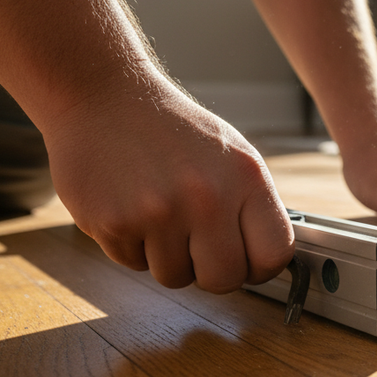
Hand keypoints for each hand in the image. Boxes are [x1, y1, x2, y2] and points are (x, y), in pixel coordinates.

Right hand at [41, 77, 293, 292]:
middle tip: (197, 247)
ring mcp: (159, 212)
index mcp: (246, 178)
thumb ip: (252, 206)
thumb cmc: (172, 129)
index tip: (245, 261)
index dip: (259, 267)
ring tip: (158, 214)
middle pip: (224, 280)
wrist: (102, 96)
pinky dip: (132, 246)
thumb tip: (267, 260)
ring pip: (175, 277)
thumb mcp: (232, 155)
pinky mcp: (114, 223)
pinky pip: (133, 265)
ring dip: (167, 257)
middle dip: (211, 272)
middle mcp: (207, 197)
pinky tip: (130, 208)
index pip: (273, 255)